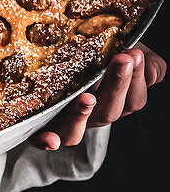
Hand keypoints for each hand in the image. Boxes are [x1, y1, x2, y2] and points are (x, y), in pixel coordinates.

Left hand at [30, 43, 165, 150]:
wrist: (66, 50)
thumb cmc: (101, 53)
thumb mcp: (128, 53)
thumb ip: (148, 64)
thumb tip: (151, 71)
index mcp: (116, 103)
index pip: (133, 99)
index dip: (135, 79)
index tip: (134, 54)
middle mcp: (92, 115)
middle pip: (108, 111)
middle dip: (116, 85)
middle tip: (122, 59)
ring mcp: (67, 123)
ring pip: (76, 131)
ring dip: (82, 115)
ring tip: (88, 98)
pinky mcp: (40, 124)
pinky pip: (41, 138)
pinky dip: (47, 141)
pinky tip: (50, 140)